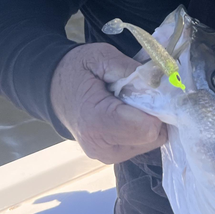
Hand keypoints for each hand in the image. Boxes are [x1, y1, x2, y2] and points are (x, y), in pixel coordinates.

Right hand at [50, 43, 166, 163]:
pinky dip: (143, 126)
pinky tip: (129, 111)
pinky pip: (144, 143)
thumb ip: (131, 68)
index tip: (156, 87)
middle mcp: (102, 147)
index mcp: (96, 121)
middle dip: (156, 112)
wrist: (54, 90)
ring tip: (132, 101)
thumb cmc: (76, 71)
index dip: (159, 106)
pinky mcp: (113, 156)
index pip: (146, 128)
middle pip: (153, 136)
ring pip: (152, 141)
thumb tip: (160, 79)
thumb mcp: (100, 57)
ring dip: (150, 119)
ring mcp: (107, 156)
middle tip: (144, 91)